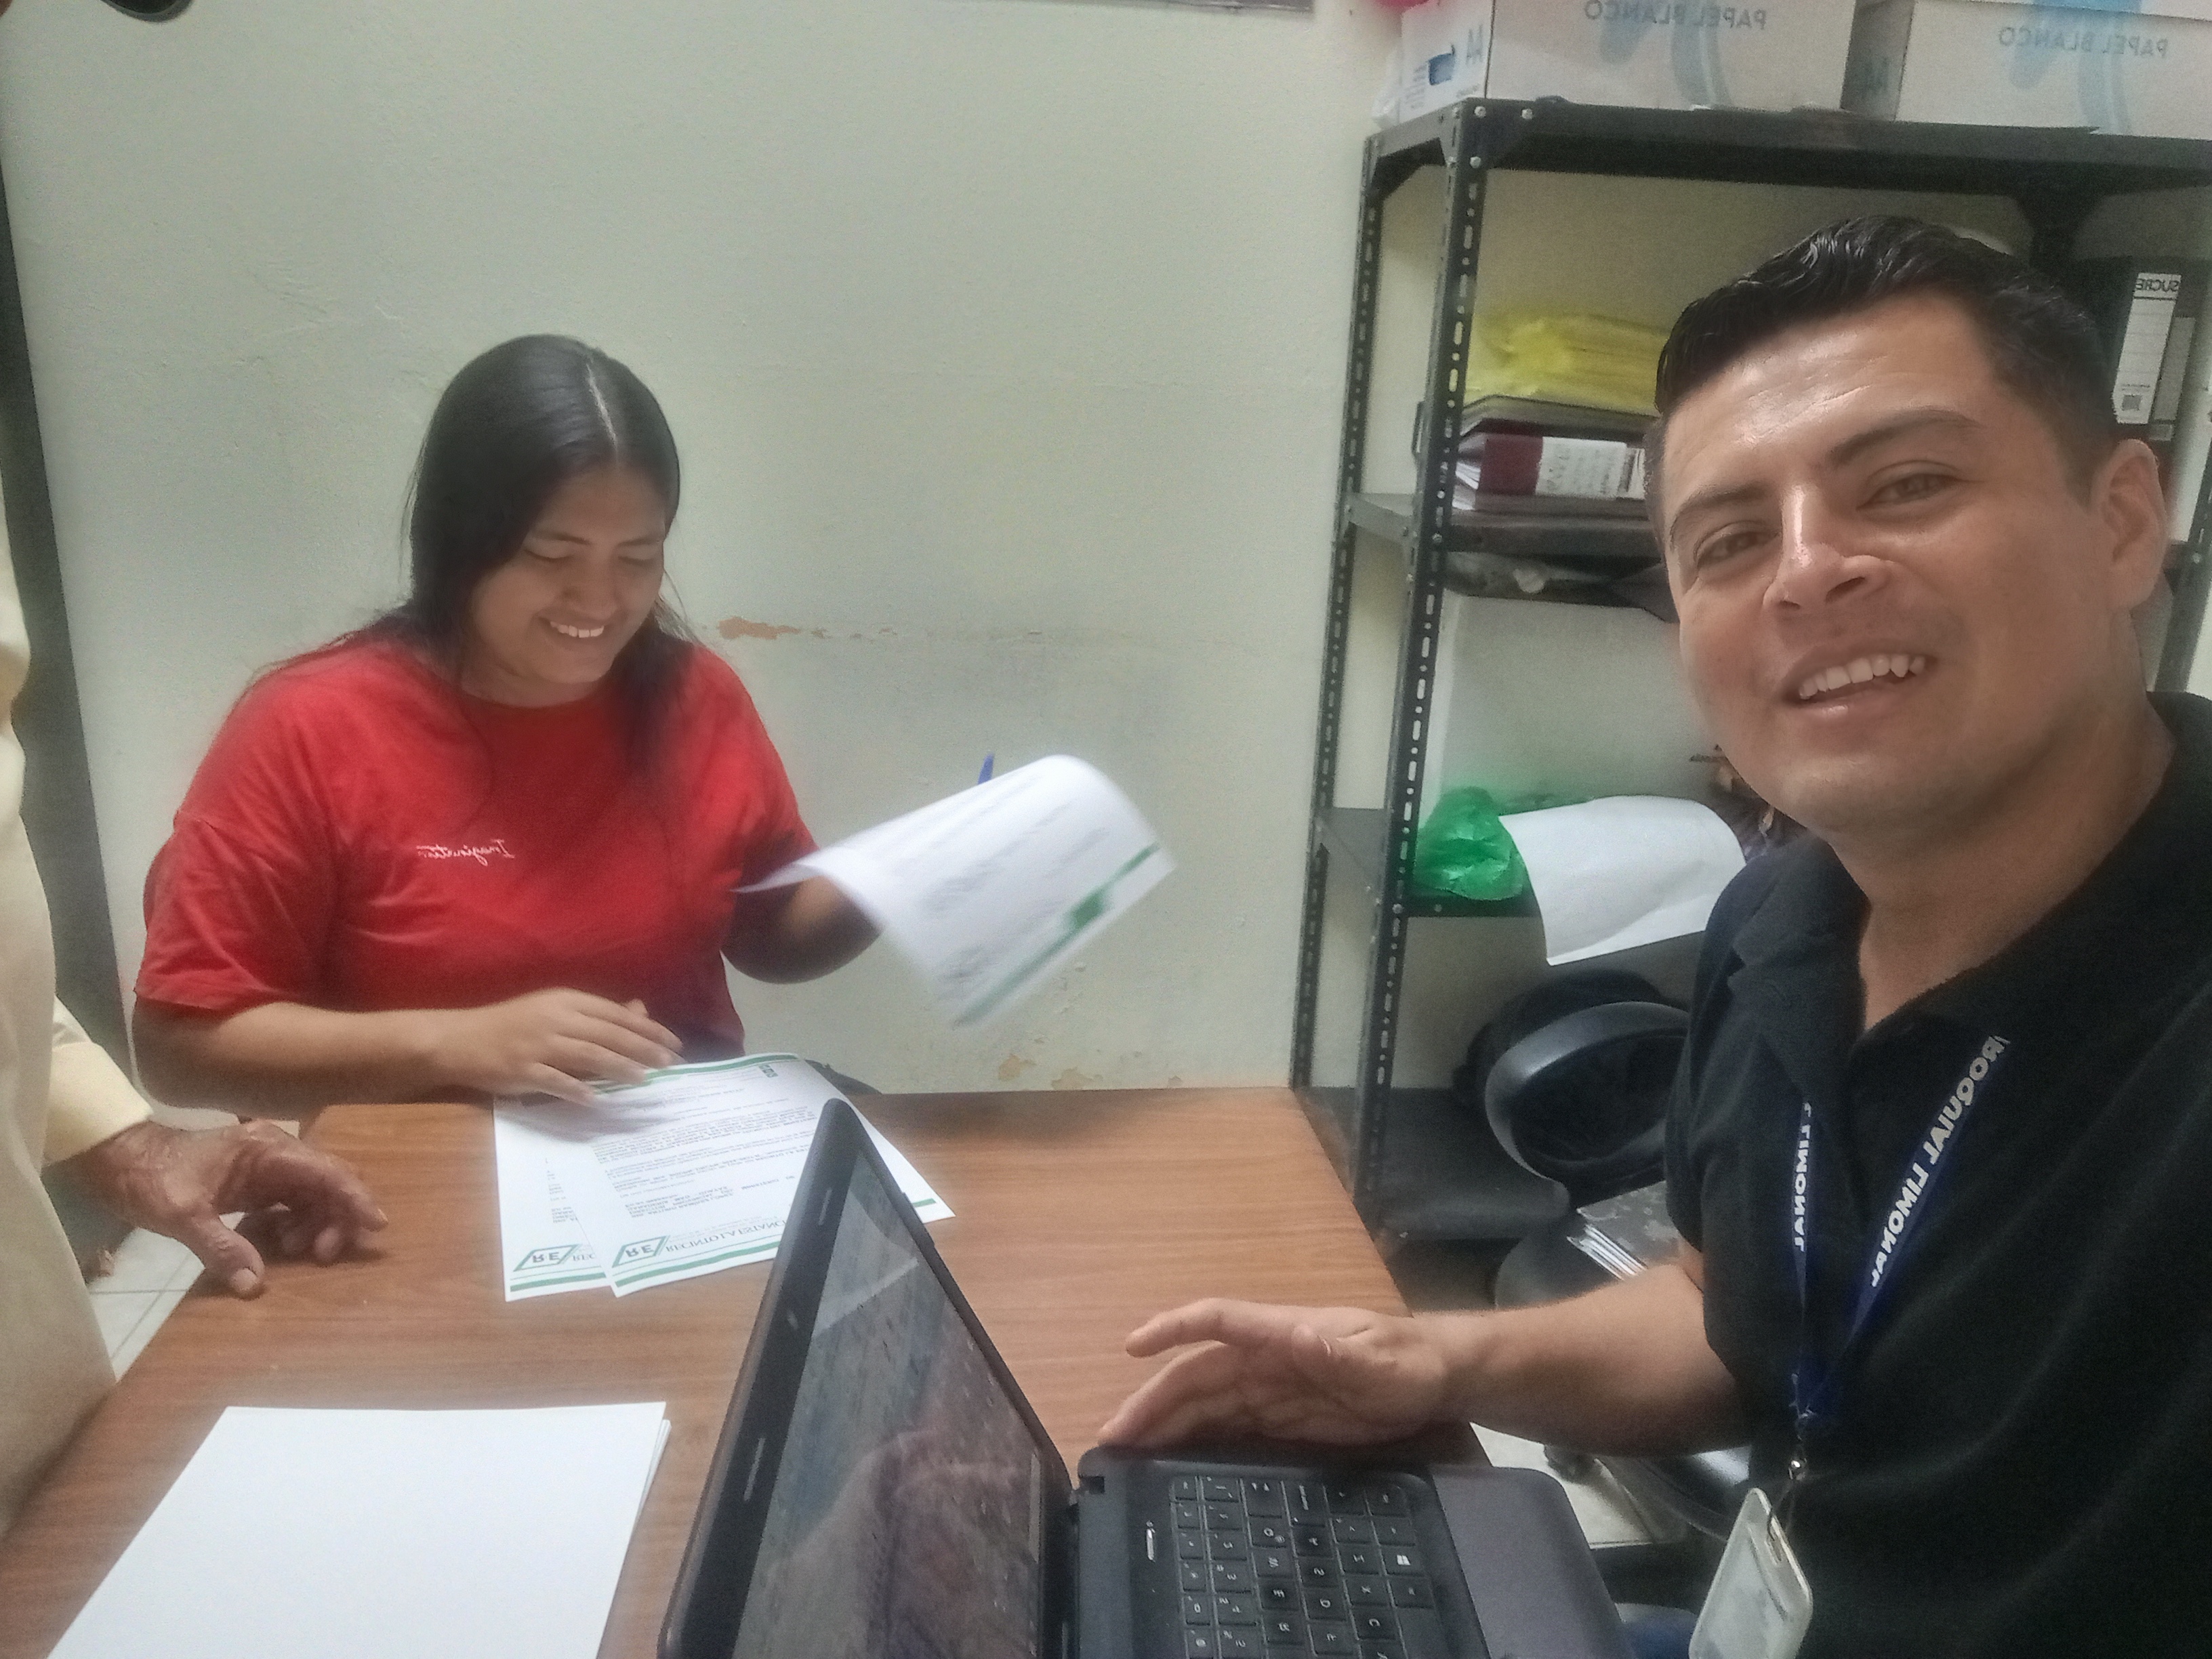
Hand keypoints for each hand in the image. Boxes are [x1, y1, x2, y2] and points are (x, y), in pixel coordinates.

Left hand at [69, 1119, 385, 1297]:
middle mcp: (277, 1153)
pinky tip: (283, 1245)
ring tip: (300, 1253)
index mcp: (267, 1150)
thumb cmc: (151, 1179)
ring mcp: (270, 1167)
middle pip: (330, 1182)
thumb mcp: (181, 1215)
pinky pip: (296, 1202)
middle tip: (324, 1256)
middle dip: (339, 1217)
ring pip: (317, 1194)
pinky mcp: (260, 1182)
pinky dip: (300, 1224)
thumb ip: (221, 1247)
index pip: (326, 1171)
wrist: (120, 1161)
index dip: (354, 1198)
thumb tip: (255, 1285)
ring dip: (319, 1224)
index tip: (375, 1226)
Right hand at [422, 990, 680, 1104]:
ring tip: (645, 1079)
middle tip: (670, 1064)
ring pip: (589, 1055)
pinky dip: (577, 1089)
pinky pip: (555, 1081)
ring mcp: (538, 1044)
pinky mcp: (522, 1069)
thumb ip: (597, 1013)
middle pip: (609, 1034)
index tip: (673, 1044)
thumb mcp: (555, 1009)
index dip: (648, 1029)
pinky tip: (596, 1098)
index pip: (616, 1014)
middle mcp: (556, 1019)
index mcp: (566, 1000)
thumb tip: (640, 1011)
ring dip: (620, 1068)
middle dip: (644, 1049)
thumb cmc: (512, 1024)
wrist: (460, 1039)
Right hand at [1098, 1300, 1458, 1448]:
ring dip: (1164, 1423)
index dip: (1173, 1330)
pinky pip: (1225, 1427)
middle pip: (1196, 1374)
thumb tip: (1298, 1335)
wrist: (1435, 1380)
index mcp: (1281, 1333)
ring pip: (1204, 1404)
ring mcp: (1268, 1388)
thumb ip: (1335, 1353)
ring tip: (1125, 1451)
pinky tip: (1168, 1460)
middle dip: (1152, 1401)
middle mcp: (1264, 1357)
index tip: (1132, 1348)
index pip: (1217, 1322)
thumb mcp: (1374, 1360)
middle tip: (1112, 1436)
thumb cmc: (1405, 1362)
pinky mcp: (1278, 1418)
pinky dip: (1192, 1440)